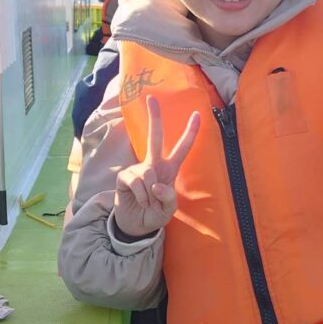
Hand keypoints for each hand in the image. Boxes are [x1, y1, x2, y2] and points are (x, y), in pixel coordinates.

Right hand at [113, 97, 199, 238]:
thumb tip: (156, 183)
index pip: (182, 148)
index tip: (198, 114)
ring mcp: (138, 169)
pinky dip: (142, 196)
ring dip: (151, 194)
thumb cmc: (155, 214)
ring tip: (149, 203)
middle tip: (151, 98)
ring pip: (148, 173)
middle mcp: (154, 165)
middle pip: (154, 138)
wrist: (136, 225)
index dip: (190, 132)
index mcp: (169, 169)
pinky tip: (140, 202)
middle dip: (154, 118)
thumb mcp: (169, 210)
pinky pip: (136, 182)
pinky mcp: (125, 177)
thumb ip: (168, 197)